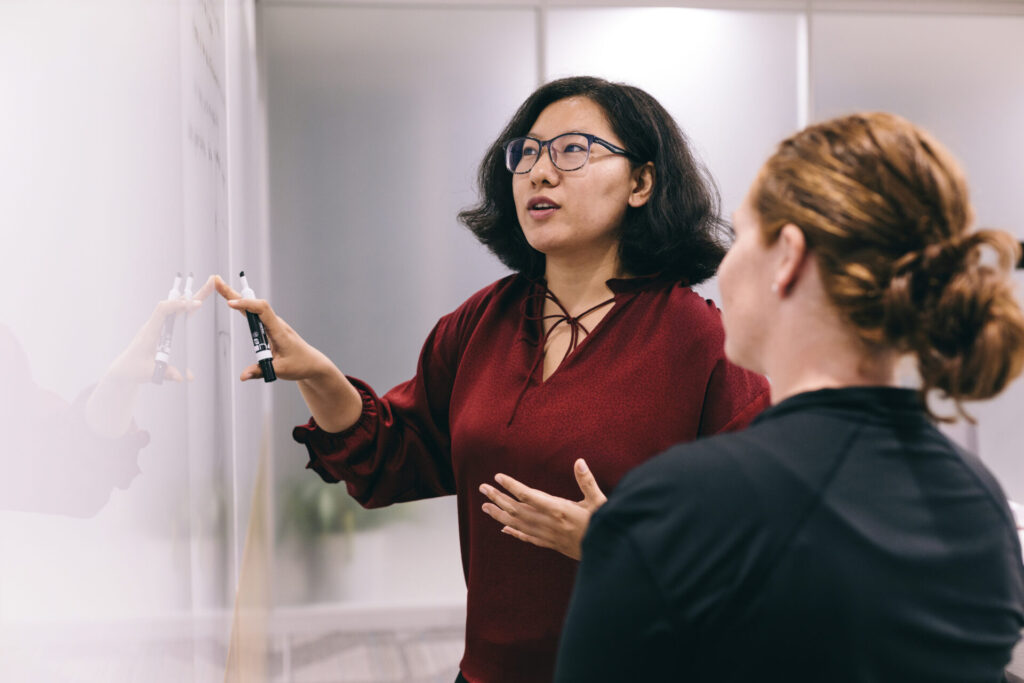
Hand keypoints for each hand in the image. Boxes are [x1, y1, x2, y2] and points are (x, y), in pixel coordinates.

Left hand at [106, 276, 210, 384]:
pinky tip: (196, 304)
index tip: (194, 305)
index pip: (163, 311)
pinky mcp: (161, 332)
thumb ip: (166, 373)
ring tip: (207, 288)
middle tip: (210, 283)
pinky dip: (187, 309)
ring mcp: (158, 328)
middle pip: (174, 305)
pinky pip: (175, 316)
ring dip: (191, 299)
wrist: (123, 371)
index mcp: (150, 332)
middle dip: (192, 295)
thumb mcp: (150, 372)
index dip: (178, 305)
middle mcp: (154, 326)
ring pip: (176, 309)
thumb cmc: (134, 369)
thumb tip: (182, 376)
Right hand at [212, 274, 333, 381]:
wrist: (311, 363)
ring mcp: (272, 324)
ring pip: (253, 307)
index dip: (246, 305)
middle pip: (254, 304)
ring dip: (237, 297)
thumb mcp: (279, 370)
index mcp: (279, 330)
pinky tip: (233, 300)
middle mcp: (275, 323)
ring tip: (219, 286)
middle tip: (217, 281)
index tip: (231, 304)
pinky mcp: (270, 327)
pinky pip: (254, 313)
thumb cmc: (299, 364)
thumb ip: (260, 371)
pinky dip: (242, 305)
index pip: (262, 311)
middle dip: (234, 293)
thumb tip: (242, 376)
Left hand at [479, 458, 606, 560]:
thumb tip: (579, 462)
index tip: (498, 477)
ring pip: (518, 524)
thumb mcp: (599, 501)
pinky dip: (514, 532)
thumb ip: (587, 482)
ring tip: (485, 507)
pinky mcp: (551, 544)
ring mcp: (548, 536)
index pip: (529, 496)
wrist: (608, 555)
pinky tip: (504, 528)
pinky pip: (528, 537)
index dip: (512, 486)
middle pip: (517, 510)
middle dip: (498, 498)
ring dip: (500, 514)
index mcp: (559, 510)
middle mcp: (549, 523)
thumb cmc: (605, 526)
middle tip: (482, 488)